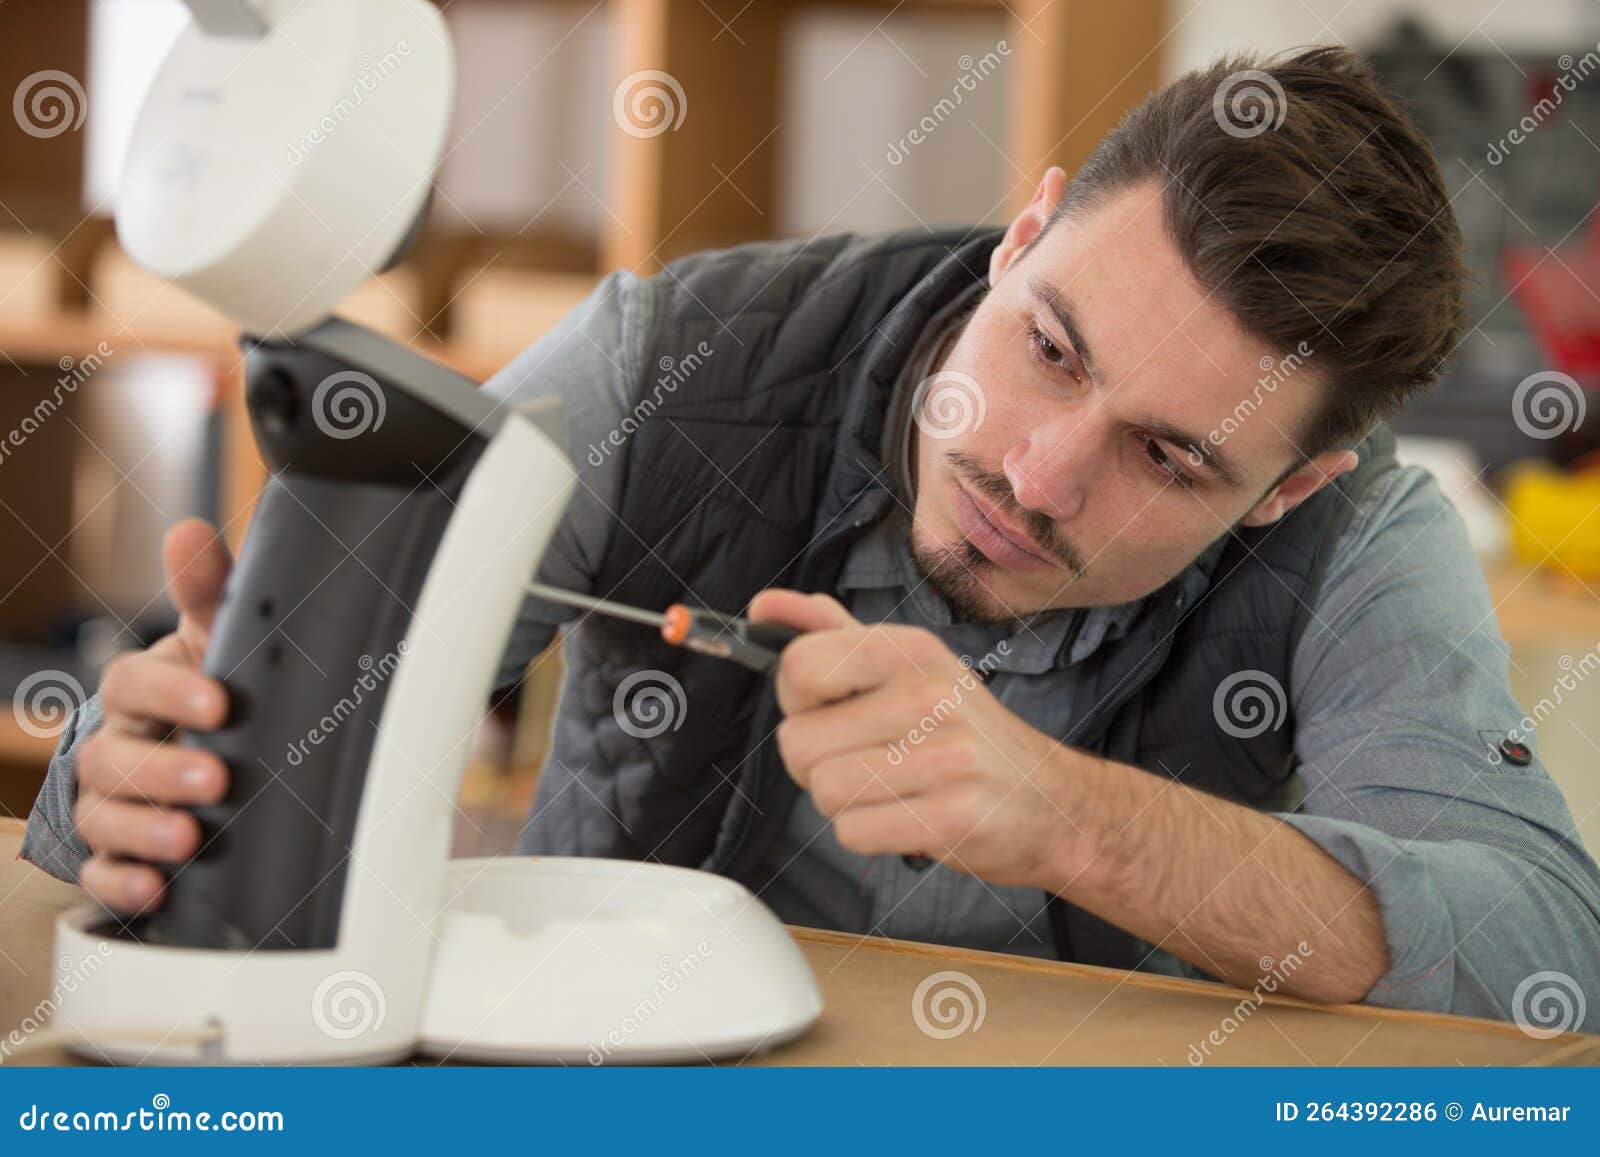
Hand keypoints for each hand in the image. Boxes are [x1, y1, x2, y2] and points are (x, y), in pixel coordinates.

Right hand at [72, 519, 232, 913]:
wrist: (193, 752)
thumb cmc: (205, 687)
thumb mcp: (212, 639)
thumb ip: (208, 592)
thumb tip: (188, 532)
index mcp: (139, 691)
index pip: (132, 684)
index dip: (170, 691)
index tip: (220, 703)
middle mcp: (114, 745)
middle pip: (115, 758)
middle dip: (163, 770)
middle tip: (216, 779)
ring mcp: (110, 803)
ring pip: (105, 816)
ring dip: (145, 828)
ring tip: (190, 838)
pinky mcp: (116, 856)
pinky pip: (102, 874)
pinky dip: (126, 883)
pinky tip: (159, 889)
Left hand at [749, 589, 1085, 890]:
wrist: (1049, 802)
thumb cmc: (962, 734)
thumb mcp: (906, 668)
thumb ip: (831, 634)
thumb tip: (764, 607)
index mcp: (910, 649)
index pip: (799, 666)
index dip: (799, 701)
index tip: (830, 710)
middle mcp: (929, 694)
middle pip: (798, 741)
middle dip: (816, 764)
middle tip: (869, 760)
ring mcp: (946, 756)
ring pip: (823, 791)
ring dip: (843, 802)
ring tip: (892, 788)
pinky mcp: (953, 817)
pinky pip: (853, 833)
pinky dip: (868, 834)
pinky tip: (907, 816)